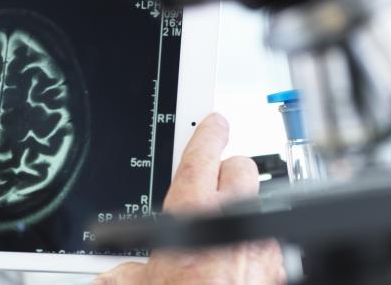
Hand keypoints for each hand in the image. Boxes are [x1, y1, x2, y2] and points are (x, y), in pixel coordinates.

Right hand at [94, 113, 284, 284]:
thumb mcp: (130, 284)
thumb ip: (122, 272)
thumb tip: (110, 276)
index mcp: (192, 214)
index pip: (203, 154)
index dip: (209, 132)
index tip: (214, 122)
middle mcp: (234, 223)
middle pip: (243, 168)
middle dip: (230, 172)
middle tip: (212, 185)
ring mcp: (263, 246)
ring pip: (262, 203)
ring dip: (245, 209)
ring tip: (225, 230)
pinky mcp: (280, 268)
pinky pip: (273, 242)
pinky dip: (258, 246)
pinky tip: (241, 262)